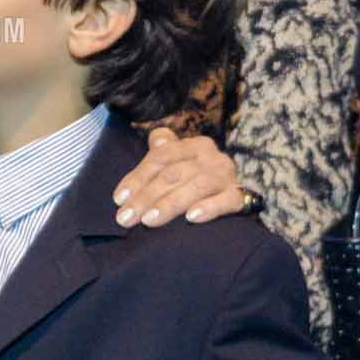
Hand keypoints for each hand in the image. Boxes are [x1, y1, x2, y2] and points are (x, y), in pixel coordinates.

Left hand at [114, 127, 248, 227]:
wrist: (234, 196)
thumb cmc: (195, 180)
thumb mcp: (178, 163)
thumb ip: (162, 153)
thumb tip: (156, 138)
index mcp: (193, 145)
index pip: (161, 157)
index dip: (138, 177)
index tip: (119, 199)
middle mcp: (212, 157)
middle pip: (174, 174)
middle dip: (146, 197)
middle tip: (126, 218)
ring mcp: (227, 176)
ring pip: (196, 186)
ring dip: (170, 204)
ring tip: (149, 221)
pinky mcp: (240, 196)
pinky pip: (226, 201)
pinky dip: (209, 208)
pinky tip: (191, 218)